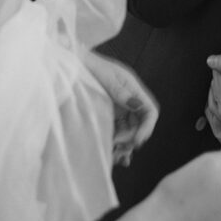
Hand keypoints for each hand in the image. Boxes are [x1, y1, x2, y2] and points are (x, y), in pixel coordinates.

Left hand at [83, 51, 158, 165]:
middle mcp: (128, 100)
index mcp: (132, 88)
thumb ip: (120, 92)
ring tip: (114, 155)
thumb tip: (137, 105)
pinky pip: (116, 131)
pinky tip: (113, 153)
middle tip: (116, 147)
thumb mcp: (105, 77)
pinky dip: (116, 143)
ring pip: (128, 131)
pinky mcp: (107, 114)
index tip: (137, 141)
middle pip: (139, 125)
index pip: (150, 111)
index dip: (147, 128)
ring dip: (124, 144)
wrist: (71, 64)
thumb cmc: (89, 65)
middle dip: (131, 139)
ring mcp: (118, 108)